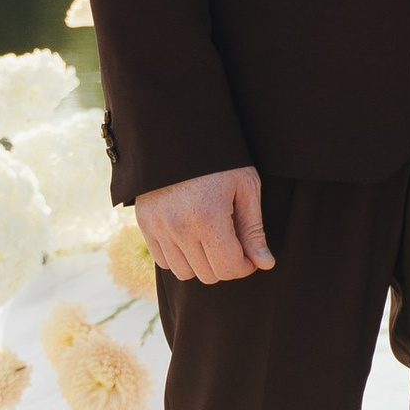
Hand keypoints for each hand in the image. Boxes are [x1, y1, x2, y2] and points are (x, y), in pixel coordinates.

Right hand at [136, 165, 273, 285]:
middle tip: (233, 244)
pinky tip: (191, 237)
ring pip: (184, 273)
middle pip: (208, 275)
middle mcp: (179, 227)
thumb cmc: (220, 159)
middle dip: (225, 265)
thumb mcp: (245, 187)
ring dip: (202, 264)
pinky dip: (179, 257)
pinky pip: (163, 261)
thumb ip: (253, 229)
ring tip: (212, 240)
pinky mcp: (145, 224)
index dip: (245, 267)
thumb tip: (264, 264)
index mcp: (208, 217)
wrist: (178, 134)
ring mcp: (158, 227)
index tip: (250, 254)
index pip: (228, 268)